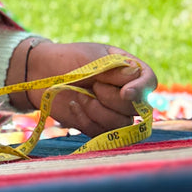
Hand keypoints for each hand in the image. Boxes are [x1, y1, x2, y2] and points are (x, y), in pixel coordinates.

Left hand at [9, 39, 154, 137]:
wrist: (42, 72)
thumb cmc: (69, 59)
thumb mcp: (92, 57)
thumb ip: (114, 69)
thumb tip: (135, 79)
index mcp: (129, 70)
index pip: (149, 82)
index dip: (141, 90)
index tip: (126, 92)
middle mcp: (126, 93)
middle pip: (136, 106)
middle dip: (111, 97)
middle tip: (93, 84)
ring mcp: (113, 112)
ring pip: (121, 124)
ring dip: (97, 110)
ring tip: (80, 95)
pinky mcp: (98, 127)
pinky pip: (101, 133)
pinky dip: (85, 120)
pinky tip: (74, 106)